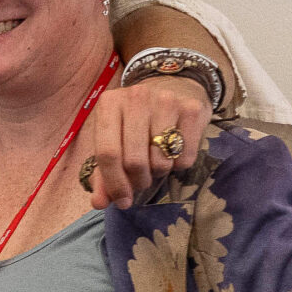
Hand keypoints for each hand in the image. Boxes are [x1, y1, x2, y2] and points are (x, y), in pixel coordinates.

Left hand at [80, 78, 207, 210]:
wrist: (173, 88)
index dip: (114, 184)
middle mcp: (136, 97)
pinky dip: (178, 165)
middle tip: (140, 183)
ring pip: (160, 161)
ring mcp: (166, 101)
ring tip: (155, 162)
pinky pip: (185, 157)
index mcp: (109, 103)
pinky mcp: (192, 109)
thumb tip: (99, 203)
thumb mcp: (113, 140)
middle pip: (134, 161)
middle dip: (137, 182)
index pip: (107, 153)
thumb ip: (102, 174)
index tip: (121, 201)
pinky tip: (173, 153)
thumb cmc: (134, 122)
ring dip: (158, 173)